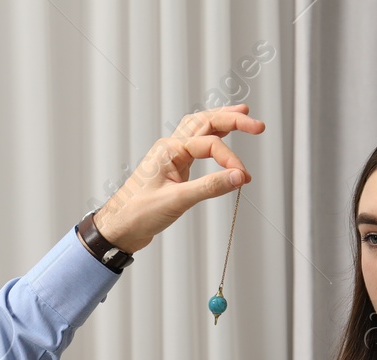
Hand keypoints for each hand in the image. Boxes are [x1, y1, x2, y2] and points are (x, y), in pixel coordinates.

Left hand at [93, 105, 264, 253]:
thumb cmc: (138, 213)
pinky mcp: (174, 168)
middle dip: (232, 120)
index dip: (230, 160)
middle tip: (257, 124)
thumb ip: (210, 187)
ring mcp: (172, 156)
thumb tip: (238, 177)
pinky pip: (196, 144)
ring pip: (199, 128)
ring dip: (221, 121)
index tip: (242, 177)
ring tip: (242, 115)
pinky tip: (221, 137)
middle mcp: (170, 147)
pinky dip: (212, 137)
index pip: (209, 145)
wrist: (119, 227)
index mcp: (169, 149)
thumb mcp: (177, 201)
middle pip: (205, 122)